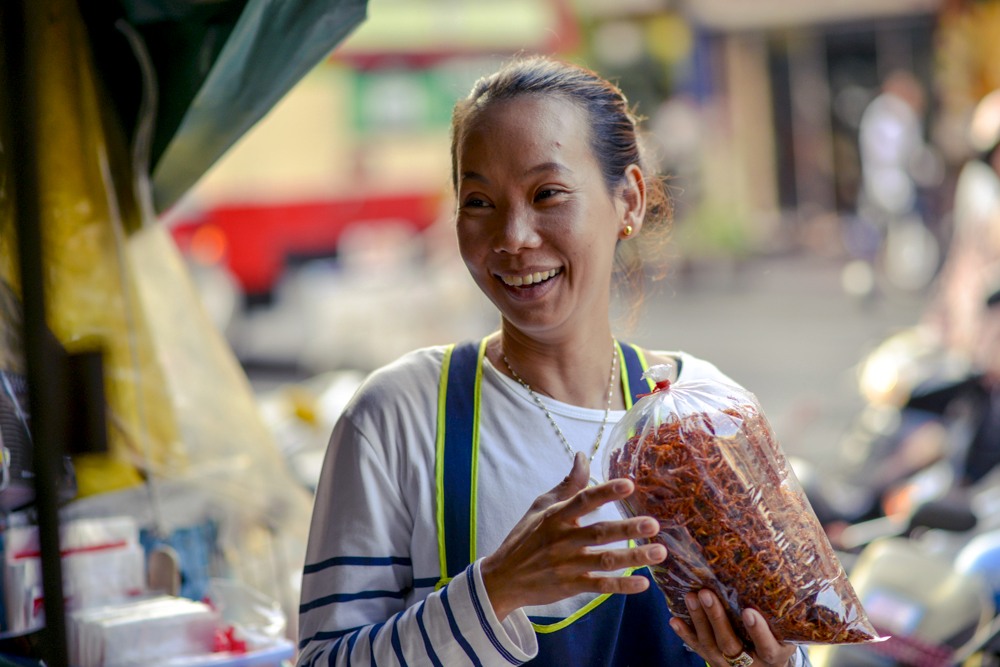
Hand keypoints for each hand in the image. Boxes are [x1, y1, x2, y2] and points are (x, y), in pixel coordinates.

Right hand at [481, 452, 666, 620]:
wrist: (503, 578)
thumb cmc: (525, 538)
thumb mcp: (541, 507)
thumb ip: (567, 484)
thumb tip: (582, 455)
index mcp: (556, 517)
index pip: (583, 500)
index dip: (606, 492)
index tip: (629, 484)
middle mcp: (562, 540)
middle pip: (599, 533)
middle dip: (627, 528)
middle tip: (653, 524)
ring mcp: (567, 565)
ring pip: (605, 560)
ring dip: (633, 557)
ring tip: (659, 552)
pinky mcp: (570, 586)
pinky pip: (600, 585)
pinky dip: (621, 585)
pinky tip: (642, 583)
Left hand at [670, 590, 797, 666]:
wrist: (769, 665)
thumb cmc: (781, 639)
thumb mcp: (789, 632)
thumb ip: (784, 614)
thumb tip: (785, 576)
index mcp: (774, 655)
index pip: (767, 647)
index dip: (758, 631)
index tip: (749, 612)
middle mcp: (750, 664)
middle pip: (730, 645)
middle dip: (717, 619)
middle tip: (706, 593)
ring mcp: (728, 664)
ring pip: (710, 646)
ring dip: (698, 621)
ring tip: (690, 597)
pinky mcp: (713, 661)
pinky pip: (697, 649)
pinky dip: (685, 634)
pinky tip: (674, 620)